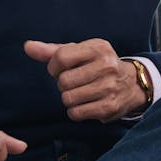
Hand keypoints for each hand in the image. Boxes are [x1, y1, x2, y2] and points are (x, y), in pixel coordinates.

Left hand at [24, 39, 146, 122]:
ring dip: (69, 98)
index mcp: (98, 48)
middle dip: (63, 84)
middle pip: (63, 81)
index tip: (60, 69)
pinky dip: (75, 111)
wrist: (133, 84)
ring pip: (68, 98)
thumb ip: (53, 51)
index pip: (61, 57)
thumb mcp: (80, 52)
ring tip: (80, 93)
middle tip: (74, 82)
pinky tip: (85, 104)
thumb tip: (27, 46)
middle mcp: (106, 66)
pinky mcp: (109, 107)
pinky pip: (76, 113)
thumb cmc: (98, 65)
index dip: (54, 67)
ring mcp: (109, 87)